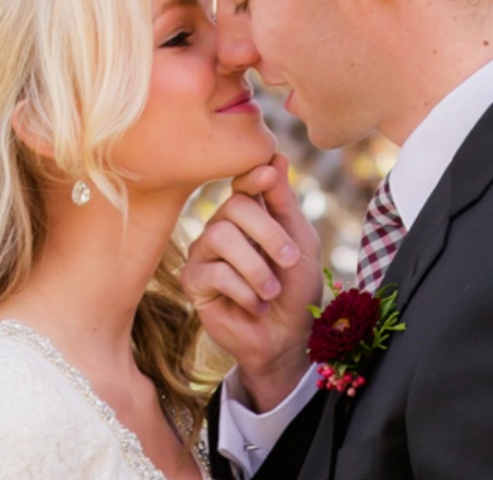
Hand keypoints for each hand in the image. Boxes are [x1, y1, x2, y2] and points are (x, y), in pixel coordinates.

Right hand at [182, 153, 322, 410]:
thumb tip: (276, 155)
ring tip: (272, 291)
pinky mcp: (192, 282)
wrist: (288, 337)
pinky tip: (255, 305)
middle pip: (234, 206)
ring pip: (220, 236)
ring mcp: (204, 253)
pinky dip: (243, 290)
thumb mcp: (300, 242)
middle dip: (268, 233)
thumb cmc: (297, 288)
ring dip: (256, 267)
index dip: (253, 176)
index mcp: (248, 214)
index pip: (242, 184)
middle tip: (290, 260)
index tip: (269, 173)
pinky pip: (214, 272)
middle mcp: (222, 227)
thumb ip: (284, 201)